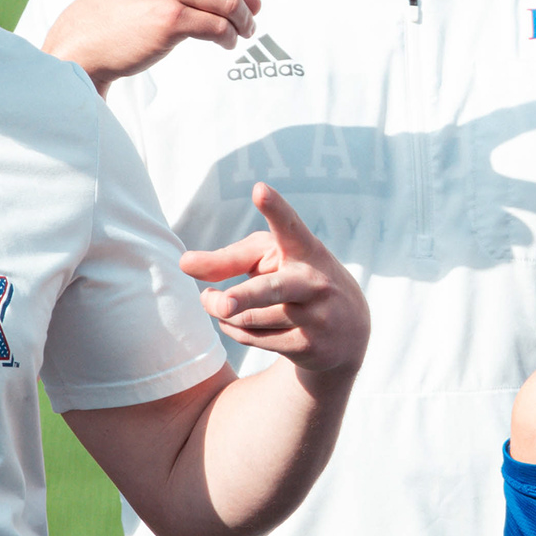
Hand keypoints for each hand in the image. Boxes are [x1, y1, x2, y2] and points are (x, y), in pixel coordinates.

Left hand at [178, 185, 365, 377]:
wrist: (349, 331)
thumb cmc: (296, 278)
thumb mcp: (270, 259)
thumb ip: (229, 258)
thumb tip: (185, 264)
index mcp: (305, 249)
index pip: (289, 227)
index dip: (275, 209)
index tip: (259, 190)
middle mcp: (313, 282)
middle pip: (270, 289)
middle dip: (243, 297)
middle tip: (218, 303)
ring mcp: (315, 317)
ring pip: (248, 318)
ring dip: (223, 312)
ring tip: (221, 305)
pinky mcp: (308, 346)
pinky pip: (253, 339)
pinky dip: (234, 330)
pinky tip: (234, 324)